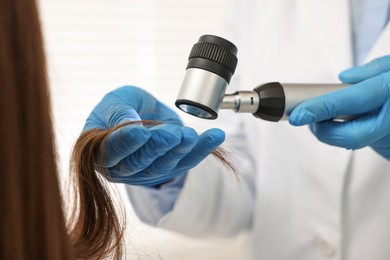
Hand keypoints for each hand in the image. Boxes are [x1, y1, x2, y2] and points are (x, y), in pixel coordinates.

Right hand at [84, 86, 224, 185]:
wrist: (141, 113)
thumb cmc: (123, 107)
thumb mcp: (116, 101)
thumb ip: (118, 112)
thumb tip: (128, 124)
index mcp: (101, 151)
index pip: (112, 150)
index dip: (126, 142)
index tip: (140, 131)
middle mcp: (123, 167)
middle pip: (140, 162)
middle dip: (158, 147)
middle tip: (172, 133)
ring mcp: (146, 172)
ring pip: (165, 165)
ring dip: (180, 150)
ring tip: (191, 135)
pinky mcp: (169, 169)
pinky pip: (187, 161)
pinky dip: (203, 149)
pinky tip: (215, 137)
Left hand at [289, 55, 389, 159]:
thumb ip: (370, 72)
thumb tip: (342, 81)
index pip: (348, 103)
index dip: (319, 110)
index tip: (297, 115)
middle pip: (348, 136)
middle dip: (323, 130)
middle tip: (308, 118)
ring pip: (356, 143)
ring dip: (337, 131)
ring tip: (330, 116)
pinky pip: (368, 144)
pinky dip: (354, 133)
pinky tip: (357, 122)